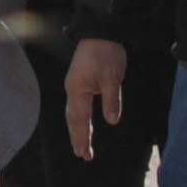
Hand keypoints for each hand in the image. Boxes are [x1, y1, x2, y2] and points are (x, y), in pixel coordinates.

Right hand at [66, 37, 128, 159]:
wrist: (100, 31)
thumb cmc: (106, 52)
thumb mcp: (113, 77)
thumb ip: (111, 100)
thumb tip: (111, 120)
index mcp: (78, 90)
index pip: (80, 119)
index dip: (82, 137)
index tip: (85, 153)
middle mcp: (72, 90)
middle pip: (73, 119)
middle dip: (78, 138)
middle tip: (83, 155)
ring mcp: (74, 86)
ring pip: (73, 113)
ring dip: (78, 130)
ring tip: (82, 145)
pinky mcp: (79, 82)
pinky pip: (77, 105)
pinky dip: (79, 118)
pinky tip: (83, 124)